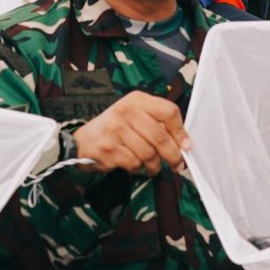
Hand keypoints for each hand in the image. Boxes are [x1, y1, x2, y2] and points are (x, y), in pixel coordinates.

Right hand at [73, 91, 188, 175]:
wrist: (83, 141)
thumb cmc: (114, 129)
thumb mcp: (135, 116)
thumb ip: (158, 123)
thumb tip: (184, 143)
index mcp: (136, 100)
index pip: (168, 112)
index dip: (180, 131)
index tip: (186, 145)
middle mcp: (125, 111)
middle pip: (160, 136)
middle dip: (173, 155)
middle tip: (177, 165)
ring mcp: (115, 129)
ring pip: (149, 153)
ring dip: (154, 165)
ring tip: (152, 166)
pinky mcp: (109, 148)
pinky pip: (134, 163)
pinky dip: (138, 169)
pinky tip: (133, 165)